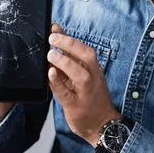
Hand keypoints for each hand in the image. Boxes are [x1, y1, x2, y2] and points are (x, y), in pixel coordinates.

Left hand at [48, 24, 119, 144]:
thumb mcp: (84, 77)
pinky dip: (58, 83)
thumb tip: (56, 42)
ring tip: (50, 54)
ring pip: (79, 74)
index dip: (69, 37)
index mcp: (94, 69)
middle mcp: (93, 77)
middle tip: (52, 38)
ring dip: (65, 62)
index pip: (84, 49)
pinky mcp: (76, 105)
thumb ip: (70, 61)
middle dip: (70, 44)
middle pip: (86, 56)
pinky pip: (66, 93)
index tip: (54, 28)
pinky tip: (50, 74)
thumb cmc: (91, 98)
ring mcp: (86, 91)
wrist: (102, 124)